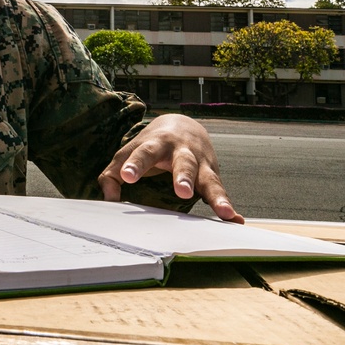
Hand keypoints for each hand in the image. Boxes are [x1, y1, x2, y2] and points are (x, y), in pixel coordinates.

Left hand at [98, 113, 244, 222]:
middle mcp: (181, 151)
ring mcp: (200, 163)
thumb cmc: (151, 145)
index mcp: (156, 143)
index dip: (136, 164)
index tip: (128, 176)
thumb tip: (109, 198)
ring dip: (216, 195)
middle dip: (183, 177)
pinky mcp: (212, 175)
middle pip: (183, 163)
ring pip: (208, 179)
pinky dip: (229, 205)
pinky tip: (235, 220)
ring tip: (223, 211)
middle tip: (182, 192)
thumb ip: (113, 173)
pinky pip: (220, 192)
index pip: (144, 153)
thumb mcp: (128, 153)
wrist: (182, 124)